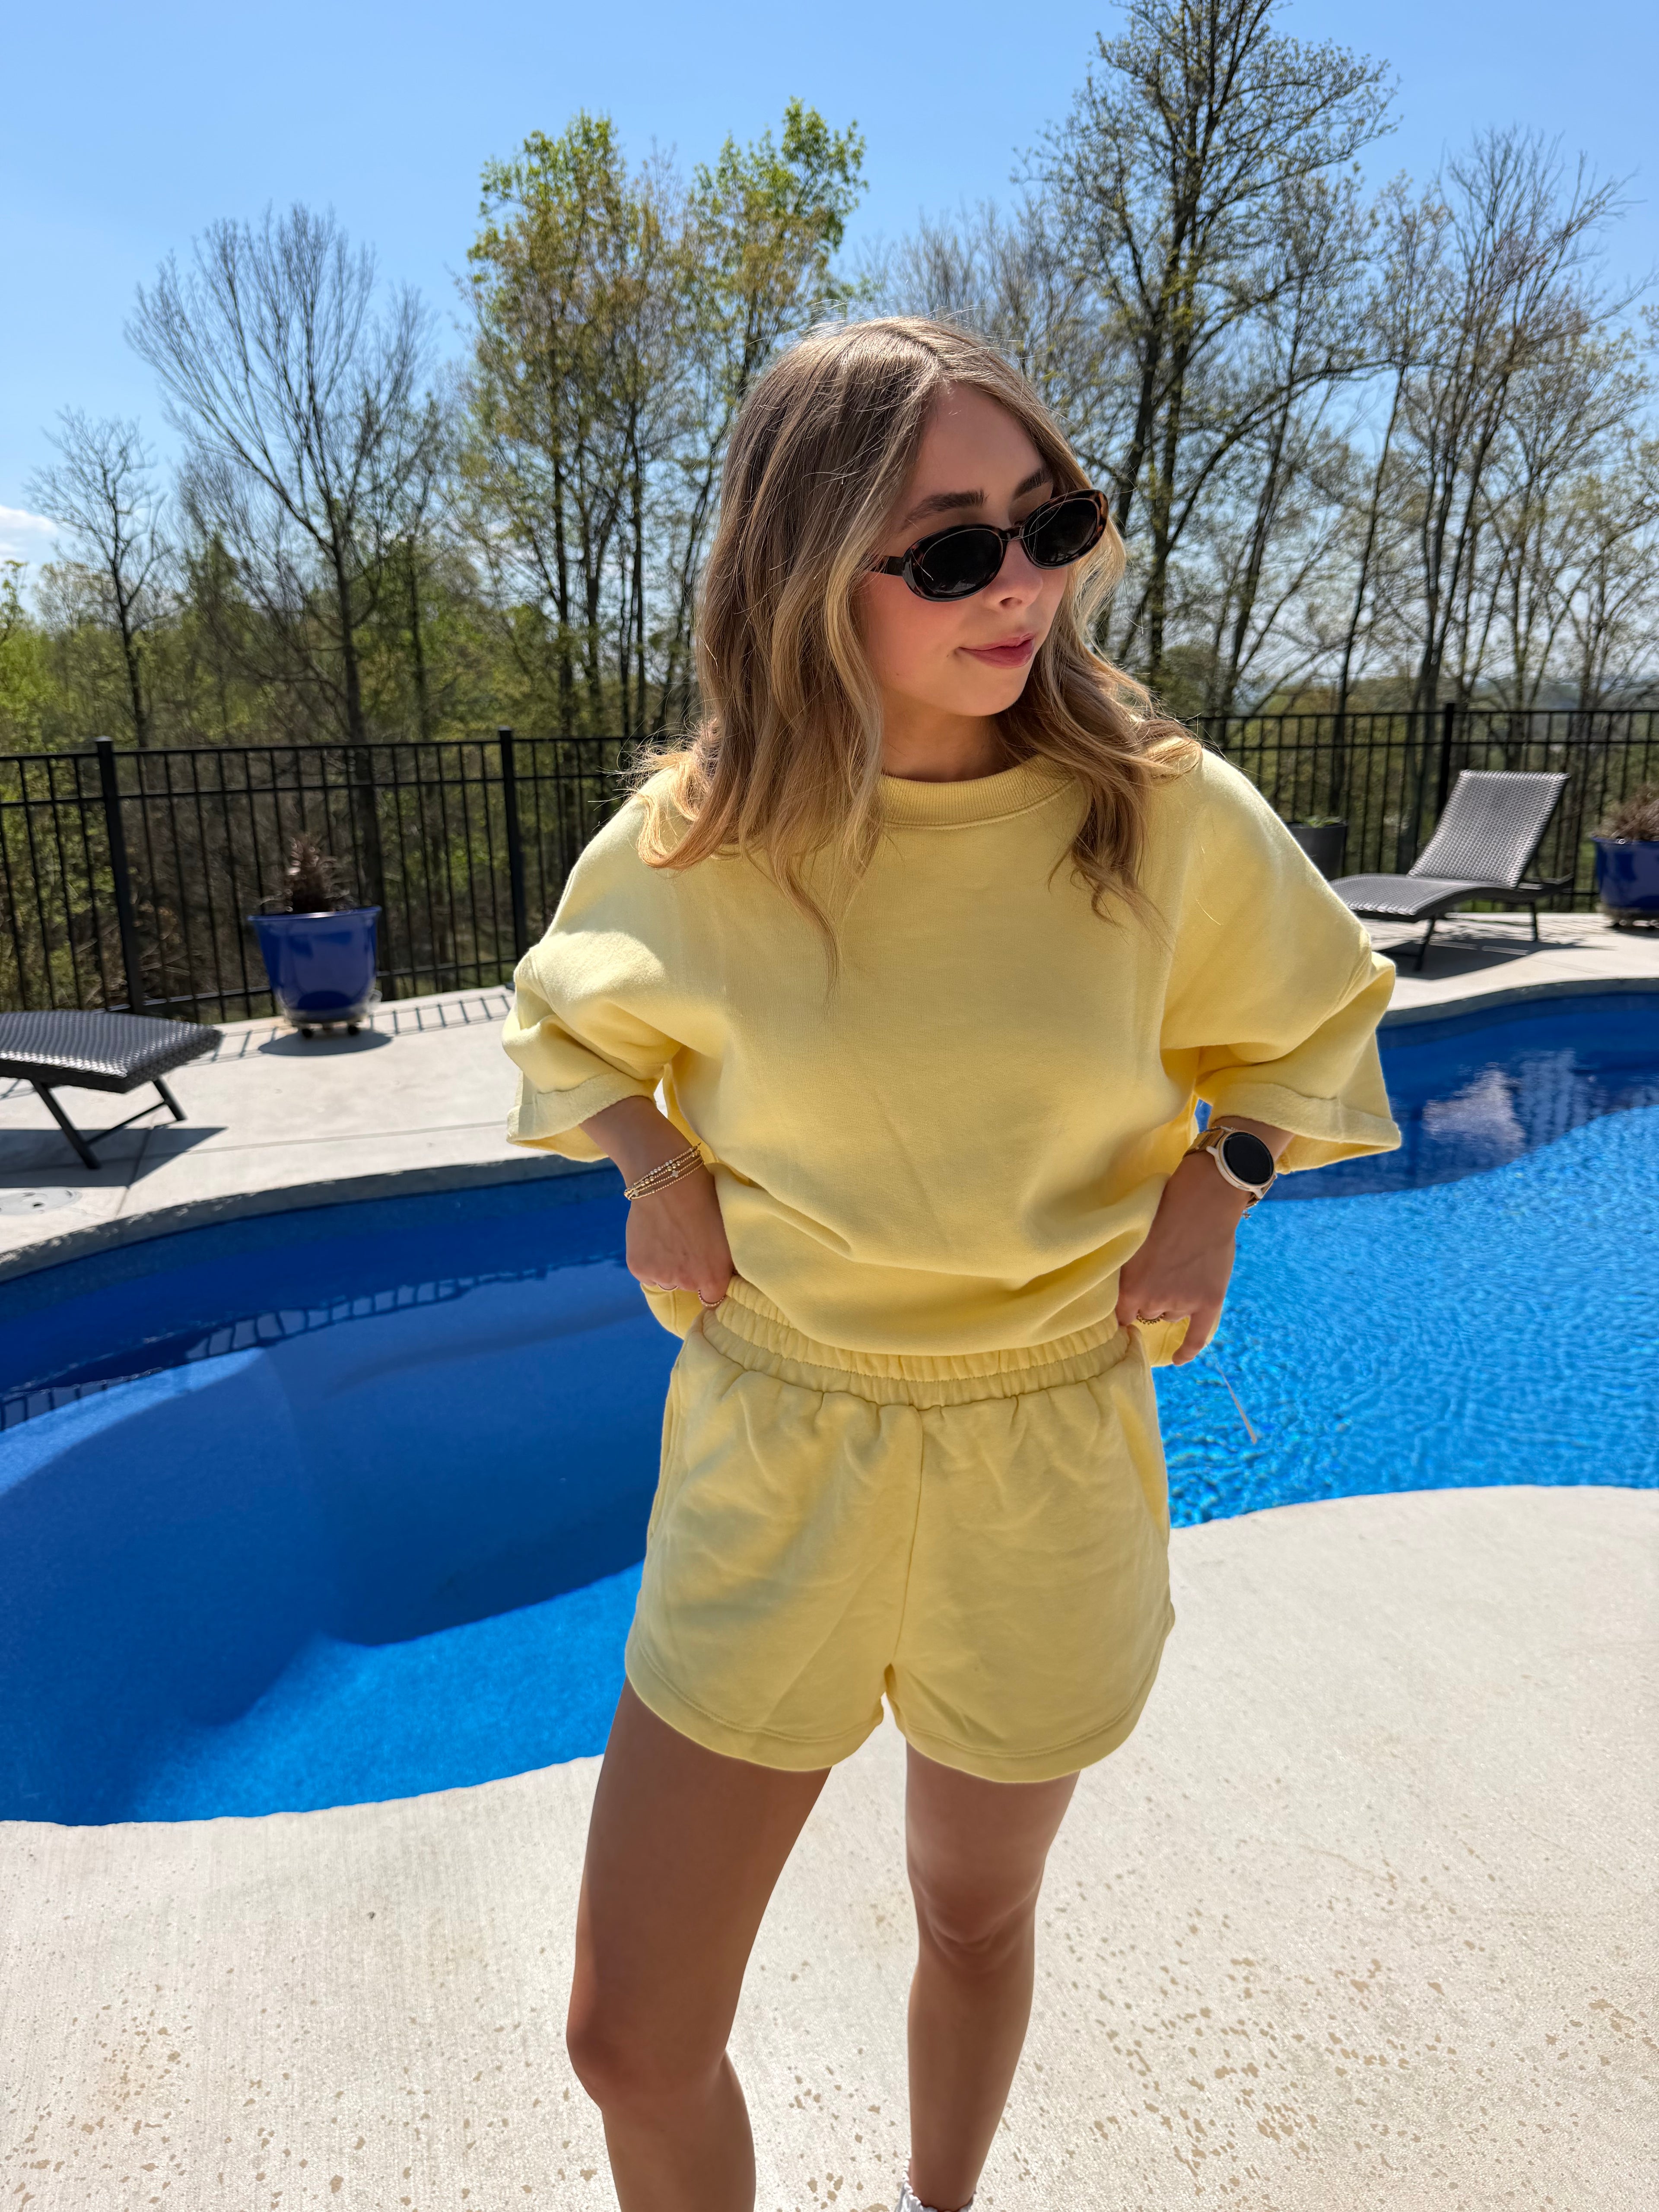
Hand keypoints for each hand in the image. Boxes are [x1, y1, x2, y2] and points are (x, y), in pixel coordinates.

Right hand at [625, 1168, 733, 1307]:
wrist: (669, 1180)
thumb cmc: (705, 1200)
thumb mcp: (729, 1234)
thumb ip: (727, 1262)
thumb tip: (730, 1276)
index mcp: (714, 1277)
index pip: (713, 1299)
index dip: (709, 1284)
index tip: (706, 1269)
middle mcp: (688, 1283)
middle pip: (688, 1287)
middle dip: (688, 1270)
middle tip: (687, 1242)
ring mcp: (662, 1277)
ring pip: (666, 1280)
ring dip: (668, 1266)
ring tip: (669, 1236)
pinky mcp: (639, 1268)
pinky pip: (647, 1273)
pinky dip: (650, 1260)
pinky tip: (654, 1237)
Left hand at [1116, 1152, 1252, 1365]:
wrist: (1203, 1201)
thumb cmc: (1163, 1212)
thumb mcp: (1131, 1241)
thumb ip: (1125, 1270)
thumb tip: (1117, 1290)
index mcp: (1131, 1288)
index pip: (1119, 1314)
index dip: (1121, 1309)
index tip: (1121, 1306)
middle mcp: (1155, 1302)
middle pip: (1146, 1313)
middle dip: (1149, 1298)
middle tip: (1157, 1271)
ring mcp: (1183, 1303)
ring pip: (1169, 1315)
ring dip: (1170, 1302)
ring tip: (1177, 1270)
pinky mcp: (1209, 1302)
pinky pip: (1197, 1336)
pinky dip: (1187, 1349)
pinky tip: (1178, 1359)